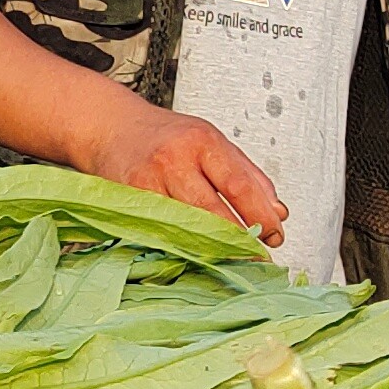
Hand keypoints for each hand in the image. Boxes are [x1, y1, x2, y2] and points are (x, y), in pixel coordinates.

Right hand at [78, 101, 286, 246]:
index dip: (261, 216)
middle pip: (213, 213)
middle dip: (239, 240)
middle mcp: (173, 160)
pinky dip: (181, 247)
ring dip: (212, 249)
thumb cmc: (165, 137)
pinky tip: (196, 254)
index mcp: (202, 142)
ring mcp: (147, 183)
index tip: (275, 236)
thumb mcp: (212, 142)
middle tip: (257, 257)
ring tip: (231, 260)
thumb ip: (248, 175)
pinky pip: (161, 232)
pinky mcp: (129, 201)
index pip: (239, 186)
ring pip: (186, 228)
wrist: (111, 128)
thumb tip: (277, 212)